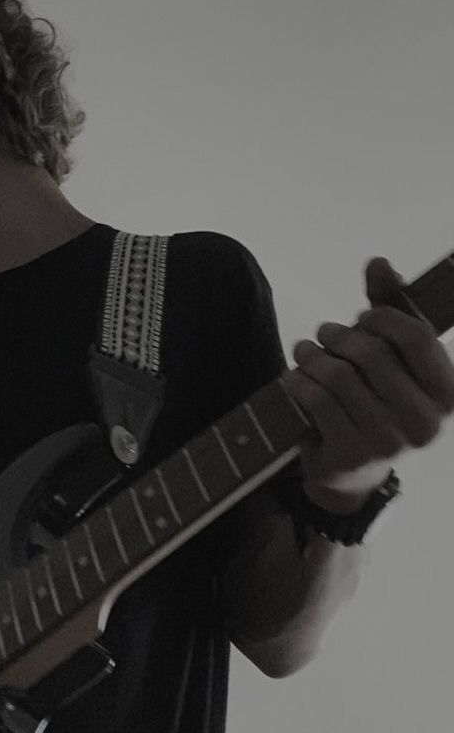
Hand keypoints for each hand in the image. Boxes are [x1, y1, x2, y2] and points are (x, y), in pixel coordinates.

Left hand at [281, 256, 453, 504]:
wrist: (350, 470)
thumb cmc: (374, 401)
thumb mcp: (389, 355)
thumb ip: (388, 307)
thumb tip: (378, 262)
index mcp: (448, 394)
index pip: (417, 336)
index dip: (382, 318)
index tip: (361, 319)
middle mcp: (427, 422)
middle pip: (372, 353)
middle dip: (339, 336)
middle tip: (324, 333)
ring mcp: (390, 442)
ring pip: (339, 375)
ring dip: (313, 355)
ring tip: (304, 351)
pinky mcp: (352, 453)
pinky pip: (316, 399)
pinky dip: (298, 381)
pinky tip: (295, 377)